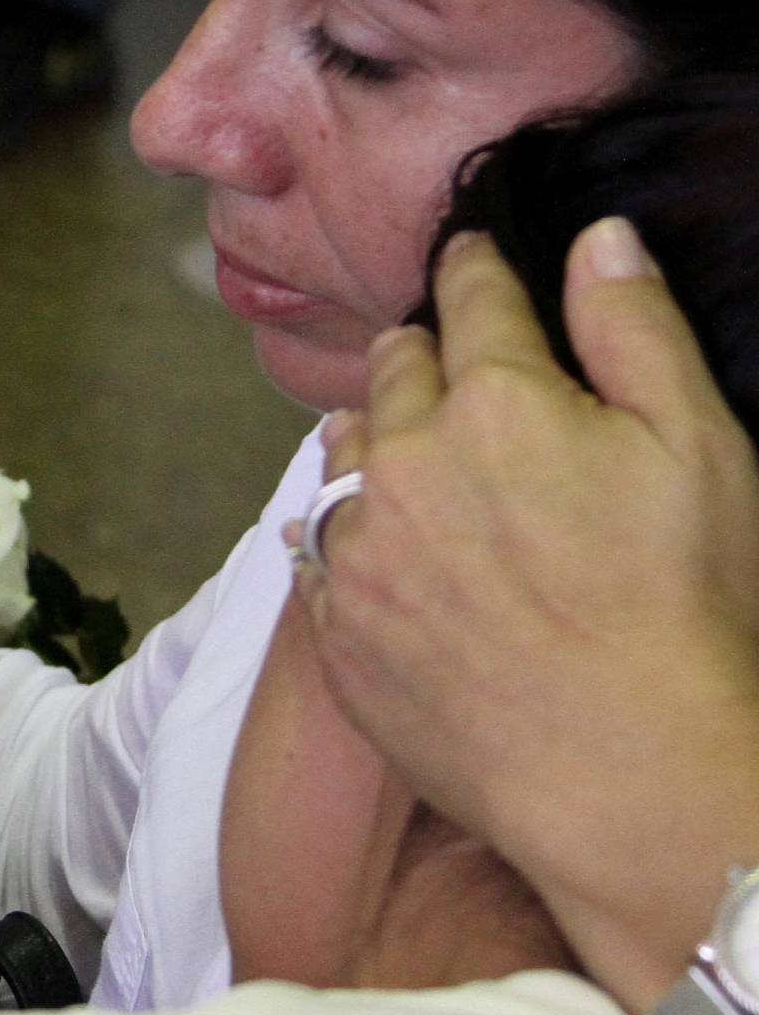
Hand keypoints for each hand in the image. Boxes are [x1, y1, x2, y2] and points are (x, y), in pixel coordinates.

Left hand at [292, 220, 758, 1002]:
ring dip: (376, 439)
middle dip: (426, 358)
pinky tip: (383, 544)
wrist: (630, 778)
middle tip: (461, 374)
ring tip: (415, 457)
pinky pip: (316, 548)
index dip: (477, 269)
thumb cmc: (683, 611)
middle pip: (394, 369)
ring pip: (343, 452)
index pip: (469, 297)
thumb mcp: (697, 445)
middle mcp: (404, 461)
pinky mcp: (336, 628)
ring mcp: (359, 549)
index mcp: (495, 400)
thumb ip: (634, 328)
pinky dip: (347, 531)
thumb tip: (594, 237)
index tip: (473, 259)